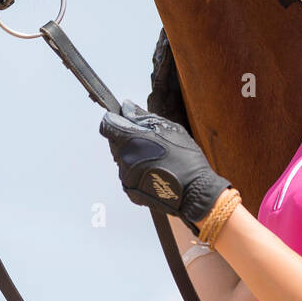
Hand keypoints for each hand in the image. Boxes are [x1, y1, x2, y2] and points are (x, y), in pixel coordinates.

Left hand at [99, 99, 231, 234]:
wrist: (194, 193)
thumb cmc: (186, 160)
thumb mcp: (168, 128)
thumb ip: (142, 116)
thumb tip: (127, 107)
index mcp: (130, 140)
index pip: (107, 125)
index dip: (115, 120)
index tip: (124, 119)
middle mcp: (123, 158)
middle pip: (114, 141)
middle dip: (127, 137)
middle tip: (150, 140)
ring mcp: (125, 176)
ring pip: (122, 158)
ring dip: (133, 154)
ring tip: (156, 157)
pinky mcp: (130, 190)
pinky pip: (128, 173)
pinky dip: (138, 170)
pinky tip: (155, 170)